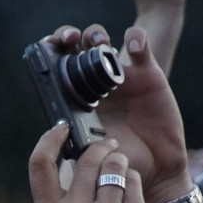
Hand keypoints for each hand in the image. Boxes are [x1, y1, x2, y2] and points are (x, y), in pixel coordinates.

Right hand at [29, 123, 154, 202]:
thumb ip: (61, 202)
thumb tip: (70, 159)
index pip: (39, 164)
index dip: (49, 139)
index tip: (61, 128)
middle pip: (85, 160)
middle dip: (99, 148)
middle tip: (106, 147)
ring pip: (114, 167)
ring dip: (119, 161)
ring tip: (120, 166)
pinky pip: (134, 181)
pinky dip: (134, 180)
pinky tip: (131, 190)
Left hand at [45, 24, 189, 202]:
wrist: (156, 168)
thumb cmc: (119, 164)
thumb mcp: (92, 155)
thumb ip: (76, 142)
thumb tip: (61, 129)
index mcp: (77, 98)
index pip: (58, 66)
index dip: (51, 50)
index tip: (47, 45)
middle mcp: (95, 82)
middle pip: (76, 46)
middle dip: (68, 35)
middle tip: (69, 40)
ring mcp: (120, 75)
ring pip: (102, 40)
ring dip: (96, 34)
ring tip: (98, 44)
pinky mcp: (147, 72)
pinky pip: (139, 44)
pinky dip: (135, 39)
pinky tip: (133, 49)